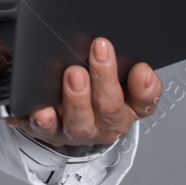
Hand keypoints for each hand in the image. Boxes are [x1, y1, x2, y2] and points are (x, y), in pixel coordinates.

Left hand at [5, 36, 158, 147]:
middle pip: (110, 108)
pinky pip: (46, 130)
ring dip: (77, 99)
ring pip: (80, 123)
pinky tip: (40, 112)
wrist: (66, 122)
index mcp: (127, 109)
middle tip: (99, 51)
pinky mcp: (51, 133)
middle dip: (104, 78)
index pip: (145, 102)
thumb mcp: (117, 80)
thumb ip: (126, 68)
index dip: (145, 87)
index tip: (140, 67)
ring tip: (73, 75)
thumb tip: (134, 61)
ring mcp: (78, 131)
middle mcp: (105, 125)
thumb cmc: (94, 93)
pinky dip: (43, 121)